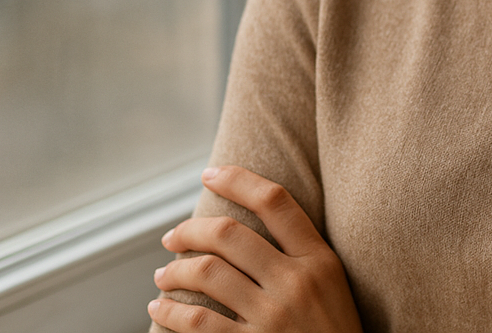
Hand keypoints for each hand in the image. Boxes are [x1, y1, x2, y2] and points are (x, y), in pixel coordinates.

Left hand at [148, 166, 361, 332]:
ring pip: (207, 273)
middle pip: (229, 234)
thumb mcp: (331, 284)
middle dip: (189, 230)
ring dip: (173, 271)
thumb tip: (242, 228)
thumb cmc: (331, 330)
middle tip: (172, 237)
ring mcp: (272, 317)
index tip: (210, 174)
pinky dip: (171, 311)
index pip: (275, 202)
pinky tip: (160, 308)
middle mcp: (296, 283)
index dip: (238, 180)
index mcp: (319, 260)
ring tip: (162, 275)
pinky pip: (197, 321)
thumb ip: (299, 254)